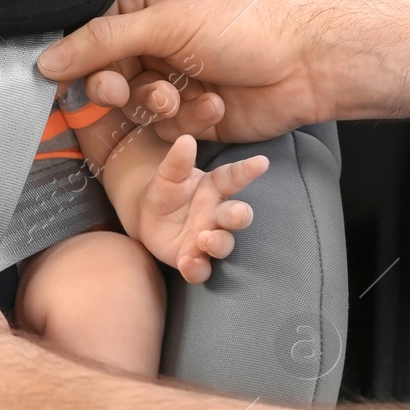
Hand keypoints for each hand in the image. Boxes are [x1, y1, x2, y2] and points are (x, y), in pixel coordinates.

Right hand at [36, 0, 333, 142]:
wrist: (306, 64)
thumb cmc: (245, 26)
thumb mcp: (167, 23)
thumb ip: (102, 42)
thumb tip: (46, 61)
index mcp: (146, 8)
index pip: (94, 41)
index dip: (88, 65)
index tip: (94, 80)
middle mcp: (156, 43)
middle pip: (109, 79)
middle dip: (125, 90)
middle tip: (135, 92)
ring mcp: (174, 80)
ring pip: (136, 108)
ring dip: (160, 105)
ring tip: (187, 94)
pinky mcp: (193, 115)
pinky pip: (166, 127)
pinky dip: (187, 119)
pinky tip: (213, 104)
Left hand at [136, 134, 267, 282]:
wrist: (146, 218)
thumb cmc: (165, 192)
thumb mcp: (167, 175)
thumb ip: (177, 160)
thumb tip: (186, 139)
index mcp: (213, 188)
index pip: (233, 177)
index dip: (247, 170)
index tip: (262, 161)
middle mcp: (215, 214)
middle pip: (236, 216)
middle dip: (241, 215)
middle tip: (240, 213)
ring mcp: (206, 238)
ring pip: (223, 244)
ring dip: (218, 243)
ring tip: (205, 238)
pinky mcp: (193, 259)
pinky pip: (201, 269)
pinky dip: (196, 269)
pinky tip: (187, 263)